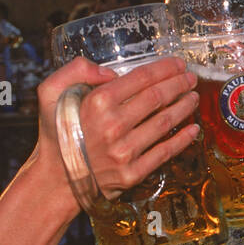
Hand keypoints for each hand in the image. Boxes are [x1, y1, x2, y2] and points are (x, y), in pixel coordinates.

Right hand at [34, 56, 199, 201]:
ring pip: (165, 122)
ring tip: (193, 97)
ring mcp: (124, 151)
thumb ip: (75, 70)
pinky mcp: (132, 173)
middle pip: (157, 97)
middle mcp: (113, 126)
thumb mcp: (50, 92)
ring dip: (184, 107)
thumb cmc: (55, 134)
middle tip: (191, 78)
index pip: (141, 78)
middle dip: (179, 84)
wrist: (55, 181)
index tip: (178, 64)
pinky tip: (193, 129)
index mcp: (96, 103)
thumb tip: (111, 71)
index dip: (164, 68)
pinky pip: (164, 152)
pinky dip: (182, 139)